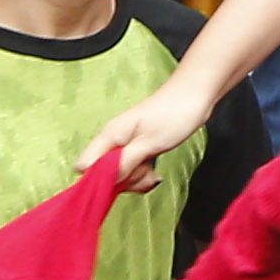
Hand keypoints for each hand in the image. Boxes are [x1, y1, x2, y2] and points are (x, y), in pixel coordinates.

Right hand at [76, 78, 224, 195]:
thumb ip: (125, 163)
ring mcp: (126, 146)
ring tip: (152, 170)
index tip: (118, 182)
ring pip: (120, 175)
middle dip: (123, 181)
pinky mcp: (138, 150)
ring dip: (136, 179)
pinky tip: (154, 172)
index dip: (97, 179)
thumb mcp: (149, 143)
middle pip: (103, 175)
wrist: (195, 96)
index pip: (85, 165)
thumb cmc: (174, 112)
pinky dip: (143, 176)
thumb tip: (104, 181)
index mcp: (110, 135)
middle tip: (143, 170)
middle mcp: (113, 141)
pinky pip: (133, 171)